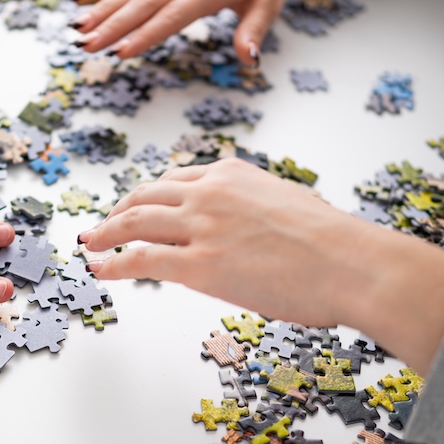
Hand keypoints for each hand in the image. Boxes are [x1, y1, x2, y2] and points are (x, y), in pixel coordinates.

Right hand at [70, 0, 340, 61]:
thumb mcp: (269, 2)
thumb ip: (253, 30)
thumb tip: (248, 60)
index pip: (173, 15)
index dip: (147, 35)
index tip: (122, 53)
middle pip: (143, 2)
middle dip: (113, 26)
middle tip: (87, 47)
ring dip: (102, 9)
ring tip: (77, 30)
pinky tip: (80, 0)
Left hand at [78, 158, 443, 374]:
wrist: (352, 263)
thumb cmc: (336, 244)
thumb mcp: (288, 204)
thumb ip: (255, 209)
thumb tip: (247, 230)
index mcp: (233, 173)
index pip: (177, 179)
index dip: (150, 196)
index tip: (137, 208)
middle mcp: (211, 193)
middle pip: (146, 195)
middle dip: (119, 210)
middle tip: (103, 224)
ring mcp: (202, 228)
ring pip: (134, 221)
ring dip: (105, 232)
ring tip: (90, 242)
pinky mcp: (200, 266)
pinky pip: (140, 260)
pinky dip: (112, 263)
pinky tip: (98, 269)